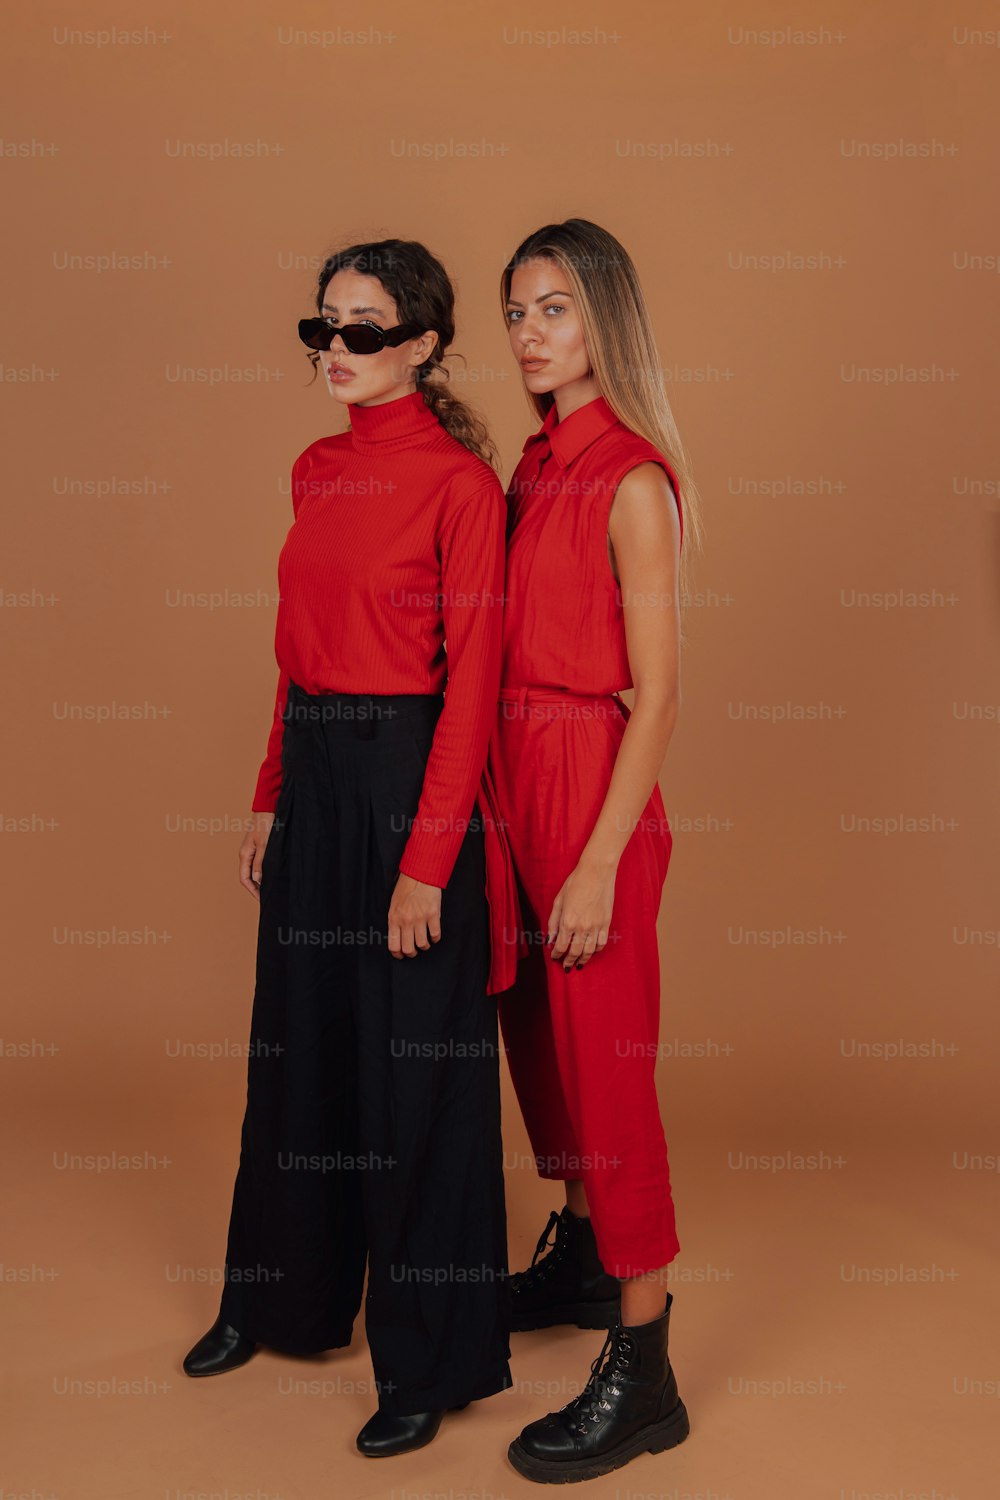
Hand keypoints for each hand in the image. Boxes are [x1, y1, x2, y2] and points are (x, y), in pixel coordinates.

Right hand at [239, 811, 275, 899]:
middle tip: (267, 897)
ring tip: (270, 889)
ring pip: (253, 870)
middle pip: (248, 876)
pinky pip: (258, 863)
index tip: (262, 899)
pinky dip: (263, 872)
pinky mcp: (258, 846)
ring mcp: (251, 850)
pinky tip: (271, 875)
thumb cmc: (266, 824)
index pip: (244, 879)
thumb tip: (257, 880)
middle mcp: (246, 854)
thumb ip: (260, 863)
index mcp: (244, 854)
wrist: (267, 807)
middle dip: (256, 888)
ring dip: (260, 881)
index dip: (252, 891)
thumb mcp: (265, 845)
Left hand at [388, 872, 442, 959]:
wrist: (419, 874)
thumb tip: (398, 937)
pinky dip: (435, 938)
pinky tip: (434, 935)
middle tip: (414, 951)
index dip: (398, 954)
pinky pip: (435, 935)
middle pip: (408, 949)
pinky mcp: (433, 915)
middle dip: (412, 953)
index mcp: (394, 919)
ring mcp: (420, 918)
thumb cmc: (406, 889)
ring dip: (424, 946)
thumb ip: (395, 921)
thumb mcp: (394, 905)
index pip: (393, 945)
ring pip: (423, 944)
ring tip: (425, 943)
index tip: (401, 955)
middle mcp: (406, 920)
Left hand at [546, 855, 616, 971]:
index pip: (561, 946)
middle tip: (566, 966)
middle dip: (569, 961)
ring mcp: (596, 926)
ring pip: (589, 951)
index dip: (557, 955)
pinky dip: (596, 950)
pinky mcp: (607, 923)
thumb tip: (550, 939)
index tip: (555, 958)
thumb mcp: (558, 901)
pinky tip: (592, 952)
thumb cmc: (575, 883)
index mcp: (567, 921)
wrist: (597, 872)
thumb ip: (553, 922)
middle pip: (574, 952)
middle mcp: (582, 927)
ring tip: (578, 964)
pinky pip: (602, 943)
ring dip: (583, 960)